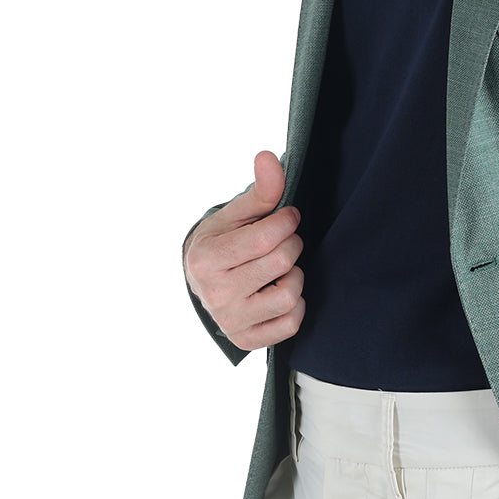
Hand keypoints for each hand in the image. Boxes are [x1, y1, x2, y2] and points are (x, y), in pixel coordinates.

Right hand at [184, 150, 304, 350]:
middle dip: (291, 245)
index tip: (287, 218)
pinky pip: (291, 324)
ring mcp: (232, 321)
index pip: (265, 238)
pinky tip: (281, 291)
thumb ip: (258, 190)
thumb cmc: (221, 244)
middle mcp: (216, 294)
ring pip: (289, 295)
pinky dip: (296, 306)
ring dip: (295, 276)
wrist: (203, 283)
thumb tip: (267, 157)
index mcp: (206, 259)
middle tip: (284, 241)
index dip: (287, 222)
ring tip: (281, 269)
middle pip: (281, 263)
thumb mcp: (234, 215)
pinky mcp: (248, 340)